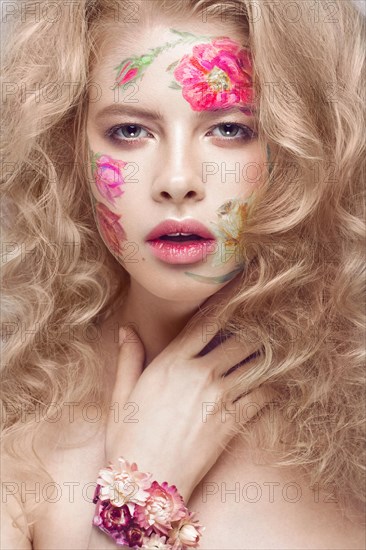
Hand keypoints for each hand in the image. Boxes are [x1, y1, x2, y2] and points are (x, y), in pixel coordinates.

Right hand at [104, 276, 270, 503]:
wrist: (146, 484)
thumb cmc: (129, 438)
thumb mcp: (122, 394)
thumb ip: (129, 357)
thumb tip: (126, 329)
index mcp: (172, 362)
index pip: (206, 323)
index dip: (227, 306)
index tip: (241, 296)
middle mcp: (199, 374)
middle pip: (239, 341)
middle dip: (254, 331)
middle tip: (265, 325)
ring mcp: (219, 398)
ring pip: (254, 365)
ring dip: (266, 356)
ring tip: (275, 349)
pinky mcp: (232, 423)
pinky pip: (262, 397)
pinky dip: (271, 387)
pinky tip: (274, 383)